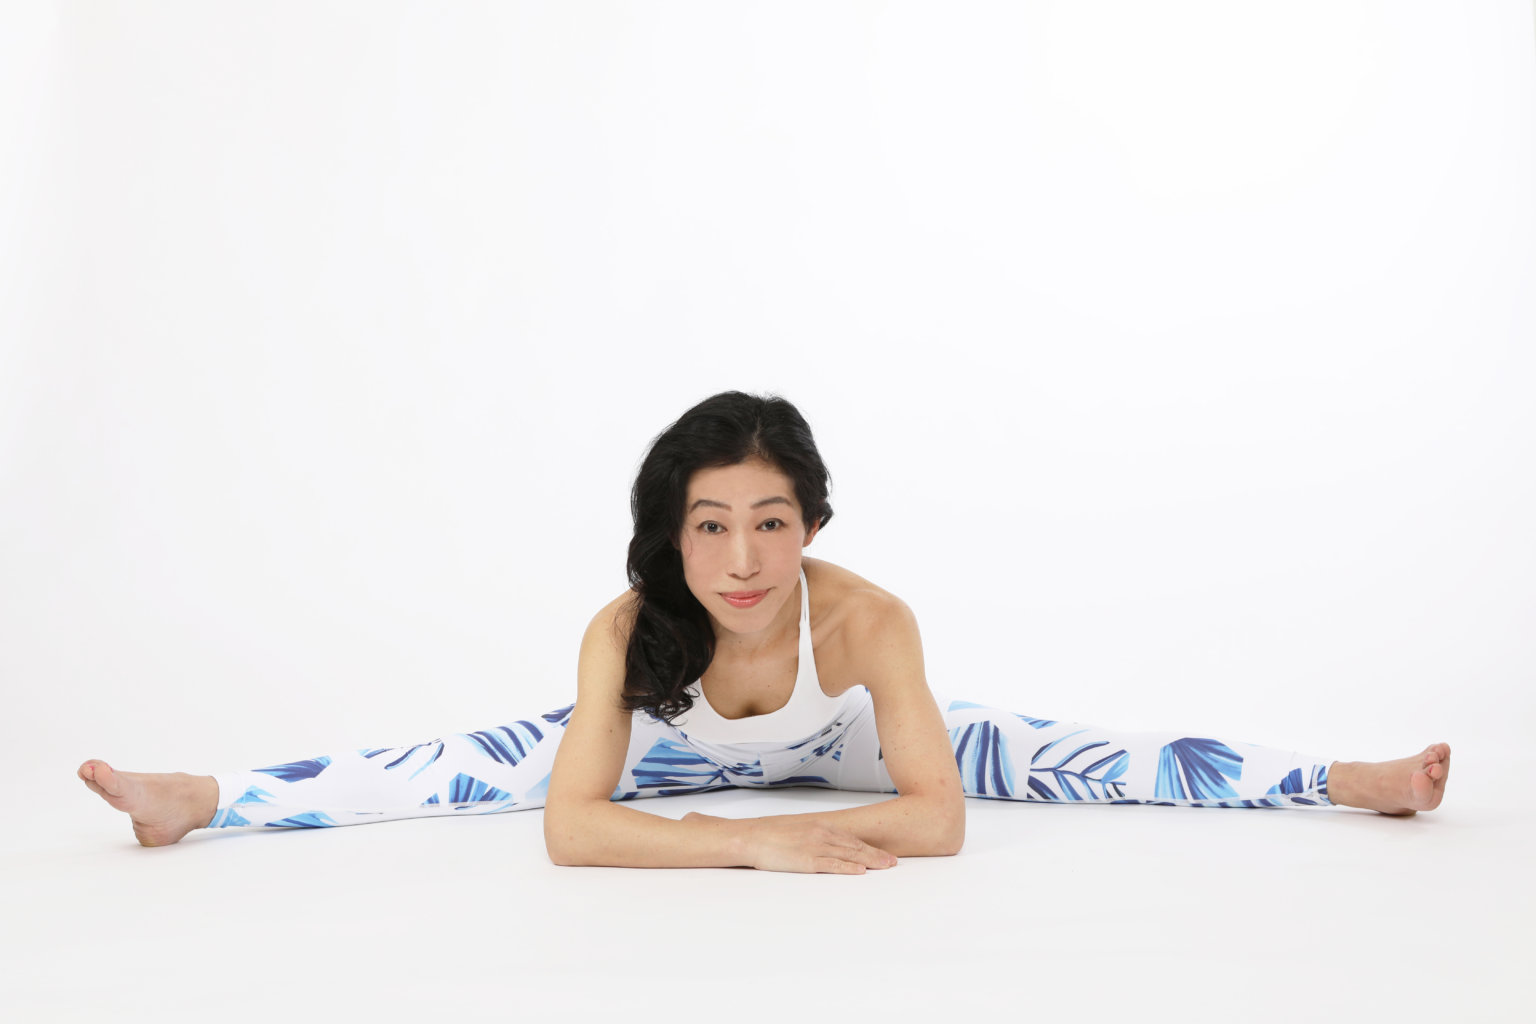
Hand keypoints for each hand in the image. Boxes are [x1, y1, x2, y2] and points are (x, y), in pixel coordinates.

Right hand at [683, 811, 896, 873]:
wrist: (749, 836)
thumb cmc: (770, 835)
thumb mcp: (797, 830)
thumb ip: (813, 836)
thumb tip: (825, 844)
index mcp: (819, 827)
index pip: (850, 838)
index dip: (869, 846)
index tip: (884, 853)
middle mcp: (821, 834)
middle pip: (855, 846)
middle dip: (876, 855)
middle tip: (894, 862)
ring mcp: (814, 847)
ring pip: (848, 854)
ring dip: (870, 861)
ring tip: (886, 867)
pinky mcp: (805, 860)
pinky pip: (831, 865)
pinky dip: (848, 868)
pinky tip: (860, 872)